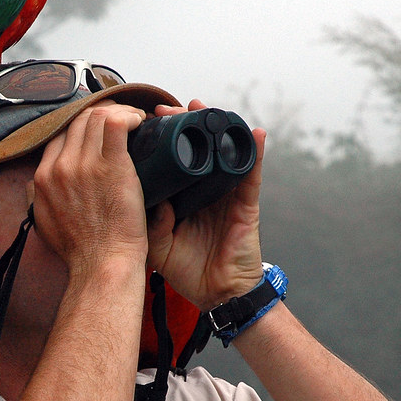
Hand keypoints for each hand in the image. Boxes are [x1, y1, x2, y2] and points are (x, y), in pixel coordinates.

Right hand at [30, 102, 148, 274]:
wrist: (101, 265)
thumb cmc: (82, 252)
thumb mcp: (44, 223)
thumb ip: (38, 199)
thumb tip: (34, 186)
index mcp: (44, 177)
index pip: (61, 135)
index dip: (82, 126)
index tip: (98, 129)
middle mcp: (61, 167)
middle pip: (79, 121)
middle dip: (101, 114)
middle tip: (121, 119)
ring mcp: (85, 165)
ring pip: (97, 116)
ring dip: (119, 112)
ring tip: (135, 120)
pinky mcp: (111, 166)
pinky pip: (117, 123)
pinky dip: (130, 116)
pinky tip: (141, 122)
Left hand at [145, 100, 266, 309]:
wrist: (217, 294)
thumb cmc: (188, 270)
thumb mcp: (157, 245)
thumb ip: (151, 221)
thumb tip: (150, 195)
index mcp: (181, 197)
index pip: (172, 160)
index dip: (162, 140)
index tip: (145, 122)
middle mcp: (203, 190)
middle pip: (196, 148)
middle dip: (183, 124)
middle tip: (166, 109)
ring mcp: (226, 194)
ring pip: (223, 152)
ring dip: (215, 126)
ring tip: (200, 106)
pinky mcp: (246, 203)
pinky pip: (252, 174)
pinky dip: (255, 152)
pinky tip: (255, 132)